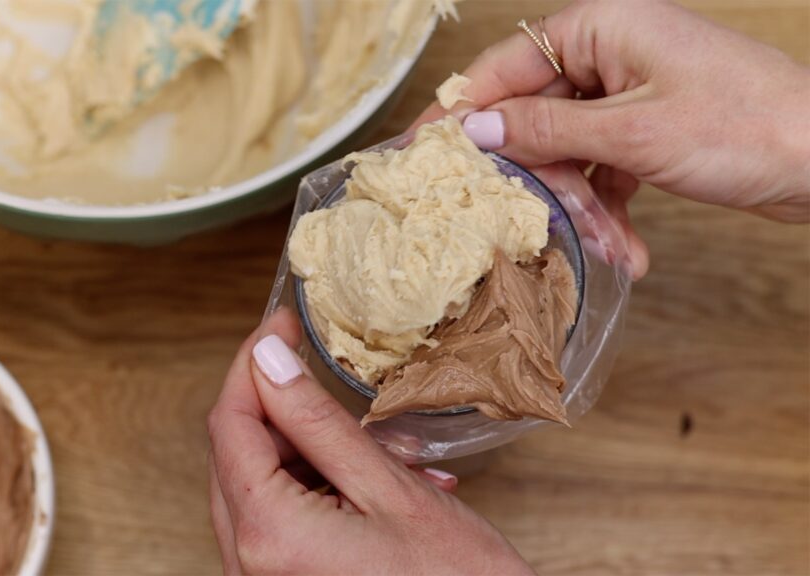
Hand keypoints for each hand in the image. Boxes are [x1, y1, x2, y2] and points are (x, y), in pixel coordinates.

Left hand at [207, 309, 532, 574]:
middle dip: (282, 407)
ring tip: (384, 449)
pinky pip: (280, 518)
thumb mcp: (387, 487)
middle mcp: (249, 564)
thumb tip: (268, 361)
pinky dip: (320, 488)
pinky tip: (378, 483)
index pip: (229, 423)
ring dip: (311, 451)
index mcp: (268, 534)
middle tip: (324, 375)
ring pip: (260, 483)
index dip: (252, 363)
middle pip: (237, 453)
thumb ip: (317, 422)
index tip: (281, 326)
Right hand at [417, 0, 809, 277]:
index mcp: (600, 27)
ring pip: (567, 152)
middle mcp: (608, 53)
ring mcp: (627, 92)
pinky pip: (600, 167)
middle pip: (535, 118)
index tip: (422, 153)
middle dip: (546, 181)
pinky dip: (609, 207)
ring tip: (614, 246)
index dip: (461, 112)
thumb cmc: (748, 126)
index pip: (504, 66)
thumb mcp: (633, 132)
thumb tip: (475, 128)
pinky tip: (627, 246)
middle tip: (546, 226)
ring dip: (583, 206)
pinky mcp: (645, 128)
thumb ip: (546, 129)